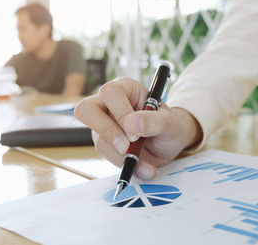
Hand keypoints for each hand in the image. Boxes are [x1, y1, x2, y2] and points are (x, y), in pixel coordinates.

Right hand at [74, 77, 201, 179]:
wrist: (170, 144)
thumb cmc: (170, 126)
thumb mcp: (170, 123)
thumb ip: (154, 121)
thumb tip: (131, 125)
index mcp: (125, 88)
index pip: (111, 94)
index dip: (120, 114)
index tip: (135, 134)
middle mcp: (108, 103)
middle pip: (86, 110)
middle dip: (107, 132)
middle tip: (125, 149)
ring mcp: (103, 124)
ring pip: (99, 140)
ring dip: (122, 157)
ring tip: (146, 165)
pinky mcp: (104, 143)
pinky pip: (107, 156)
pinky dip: (125, 166)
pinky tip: (144, 169)